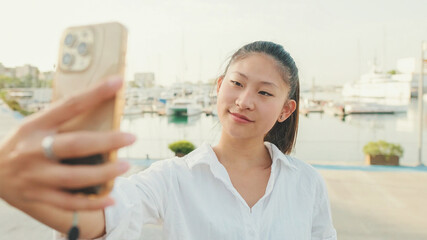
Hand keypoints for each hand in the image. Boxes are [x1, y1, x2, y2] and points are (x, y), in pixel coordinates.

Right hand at [0, 76, 134, 210]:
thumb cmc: (23, 144)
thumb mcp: (35, 126)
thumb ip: (61, 121)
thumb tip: (103, 109)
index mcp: (35, 126)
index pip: (69, 106)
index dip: (95, 93)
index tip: (118, 82)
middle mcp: (33, 150)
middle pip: (75, 145)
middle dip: (106, 141)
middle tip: (131, 138)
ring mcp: (35, 176)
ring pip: (74, 177)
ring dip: (103, 173)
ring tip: (125, 165)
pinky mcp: (38, 197)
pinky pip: (68, 203)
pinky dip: (92, 203)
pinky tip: (111, 199)